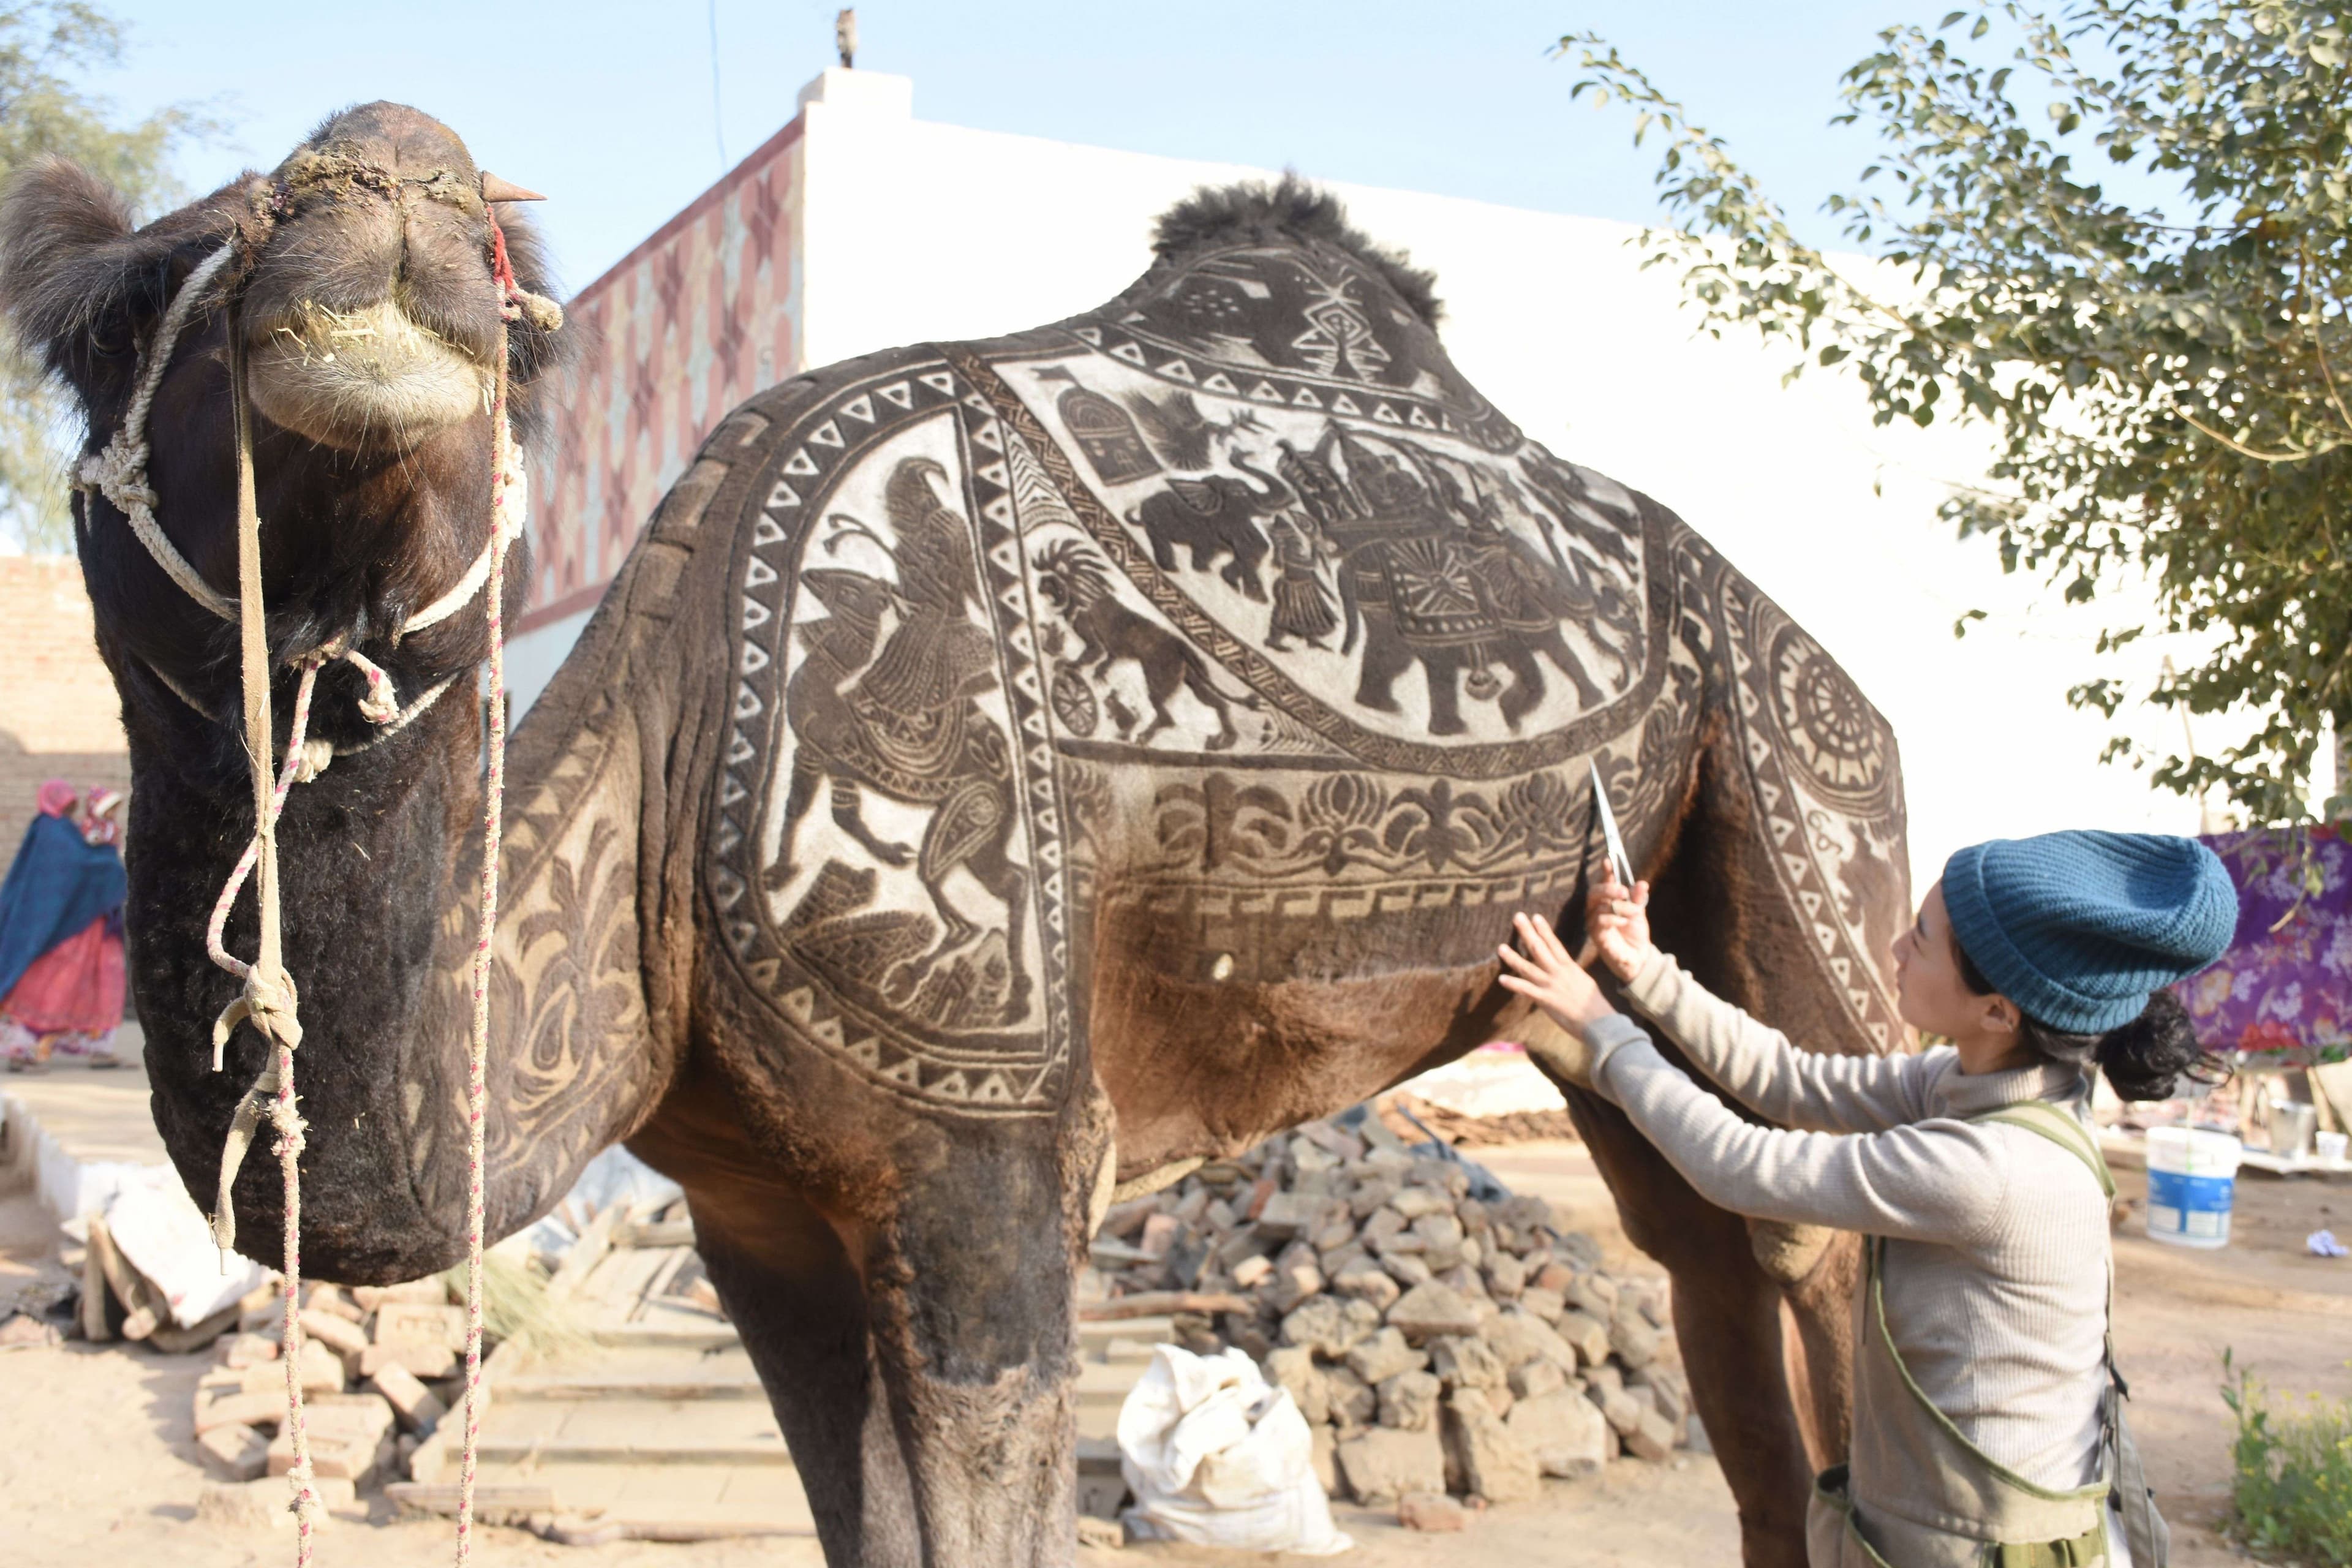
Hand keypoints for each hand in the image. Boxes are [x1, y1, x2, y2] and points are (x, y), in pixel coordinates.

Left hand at [1497, 911, 1616, 1036]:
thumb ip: (1571, 974)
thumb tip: (1565, 969)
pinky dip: (1514, 984)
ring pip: (1529, 968)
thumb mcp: (1584, 982)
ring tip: (1501, 947)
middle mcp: (1559, 972)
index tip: (1535, 916)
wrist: (1601, 1022)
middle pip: (1540, 948)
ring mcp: (1552, 985)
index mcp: (1570, 967)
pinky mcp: (1547, 1000)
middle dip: (1527, 932)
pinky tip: (1501, 979)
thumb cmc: (1595, 1005)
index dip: (1544, 930)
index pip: (1555, 944)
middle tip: (1517, 916)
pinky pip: (1527, 990)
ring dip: (1513, 957)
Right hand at [1586, 877, 1656, 982]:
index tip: (1608, 860)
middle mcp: (1597, 909)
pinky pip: (1600, 921)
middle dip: (1609, 888)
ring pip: (1599, 906)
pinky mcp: (1596, 935)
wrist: (1638, 956)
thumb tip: (1642, 883)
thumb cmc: (1635, 933)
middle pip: (1594, 892)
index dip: (1605, 871)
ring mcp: (1594, 922)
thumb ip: (1638, 898)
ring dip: (1619, 908)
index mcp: (1607, 900)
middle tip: (1624, 892)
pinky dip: (1614, 919)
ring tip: (1632, 914)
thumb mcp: (1639, 912)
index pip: (1604, 882)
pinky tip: (1623, 923)